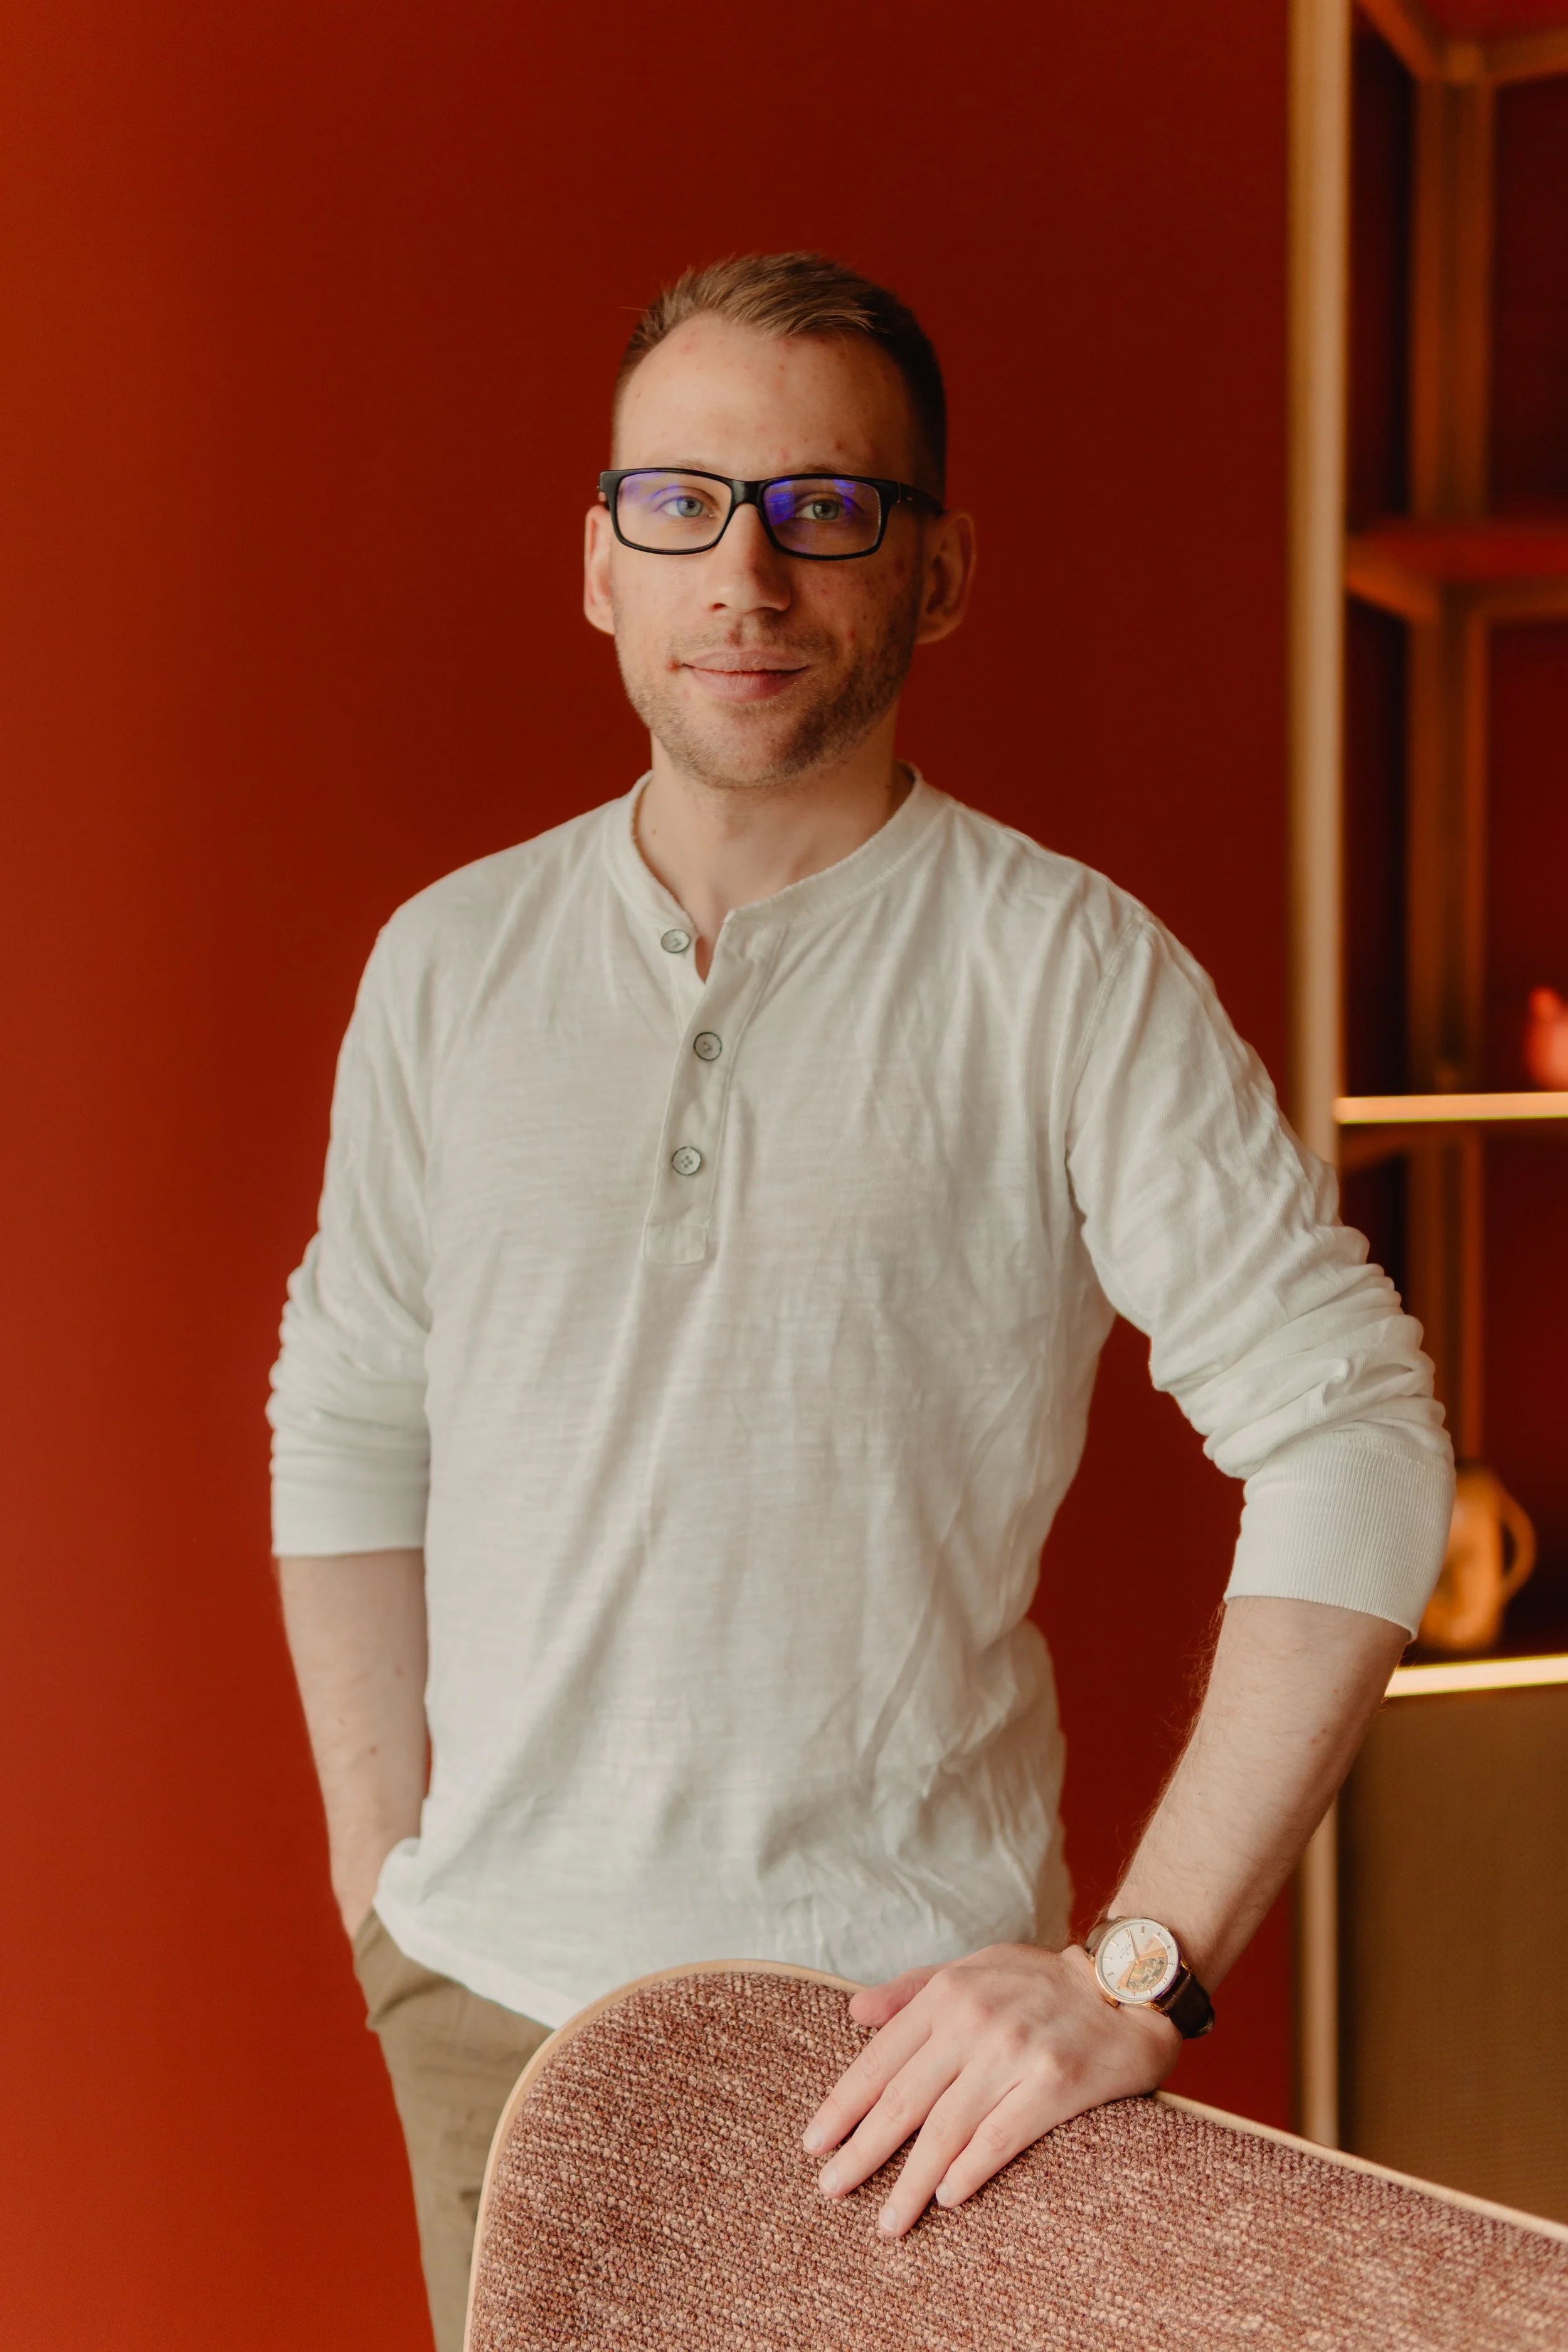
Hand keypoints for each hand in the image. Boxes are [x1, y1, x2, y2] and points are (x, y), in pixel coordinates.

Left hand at [801, 1942, 1179, 2237]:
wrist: (1127, 1985)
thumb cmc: (1044, 1982)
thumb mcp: (977, 1967)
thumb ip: (914, 1989)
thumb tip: (856, 2013)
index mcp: (950, 1992)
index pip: (882, 2058)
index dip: (845, 2104)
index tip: (816, 2142)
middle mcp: (977, 2020)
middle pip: (905, 2099)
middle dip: (863, 2150)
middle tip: (831, 2188)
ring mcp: (1016, 2052)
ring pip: (947, 2128)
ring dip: (912, 2180)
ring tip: (888, 2219)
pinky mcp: (1055, 2083)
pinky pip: (1000, 2136)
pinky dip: (970, 2170)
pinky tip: (948, 2196)